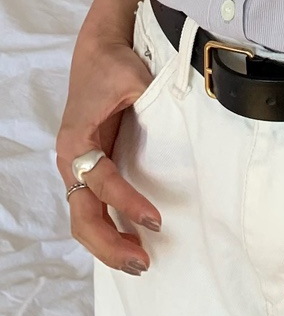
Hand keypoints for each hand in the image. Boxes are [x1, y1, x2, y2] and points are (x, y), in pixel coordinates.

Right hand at [55, 21, 162, 275]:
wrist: (98, 52)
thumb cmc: (113, 66)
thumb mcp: (132, 78)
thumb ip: (148, 100)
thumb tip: (178, 119)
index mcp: (77, 141)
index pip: (101, 181)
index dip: (127, 202)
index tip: (155, 219)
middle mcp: (72, 161)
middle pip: (82, 216)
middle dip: (110, 244)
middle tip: (143, 262)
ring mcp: (79, 168)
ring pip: (83, 220)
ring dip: (107, 244)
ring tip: (140, 263)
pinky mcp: (91, 168)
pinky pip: (93, 208)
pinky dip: (108, 229)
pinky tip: (130, 242)